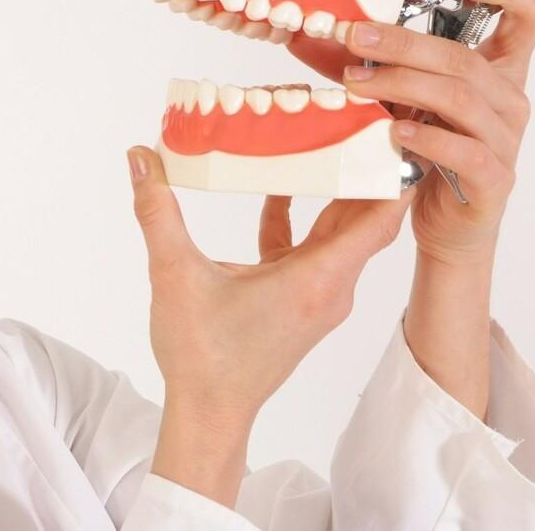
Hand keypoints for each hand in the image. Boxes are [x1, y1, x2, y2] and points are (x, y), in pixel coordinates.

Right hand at [125, 145, 418, 415]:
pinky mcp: (300, 301)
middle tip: (352, 119)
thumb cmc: (202, 356)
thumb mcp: (175, 275)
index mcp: (316, 279)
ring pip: (341, 232)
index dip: (393, 172)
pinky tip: (275, 187)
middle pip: (365, 216)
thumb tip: (141, 158)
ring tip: (321, 141)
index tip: (393, 130)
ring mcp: (318, 296)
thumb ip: (157, 213)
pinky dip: (301, 217)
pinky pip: (311, 248)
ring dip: (334, 190)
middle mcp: (329, 286)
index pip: (379, 217)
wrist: (209, 414)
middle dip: (362, 167)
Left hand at [284, 0, 534, 267]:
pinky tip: (395, 132)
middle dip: (405, 42)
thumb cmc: (429, 150)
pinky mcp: (493, 178)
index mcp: (500, 69)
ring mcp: (505, 139)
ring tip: (356, 84)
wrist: (449, 221)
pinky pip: (466, 152)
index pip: (530, 13)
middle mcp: (510, 98)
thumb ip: (382, 65)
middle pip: (465, 57)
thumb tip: (317, 33)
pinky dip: (428, 138)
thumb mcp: (409, 99)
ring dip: (403, 84)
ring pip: (461, 98)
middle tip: (355, 37)